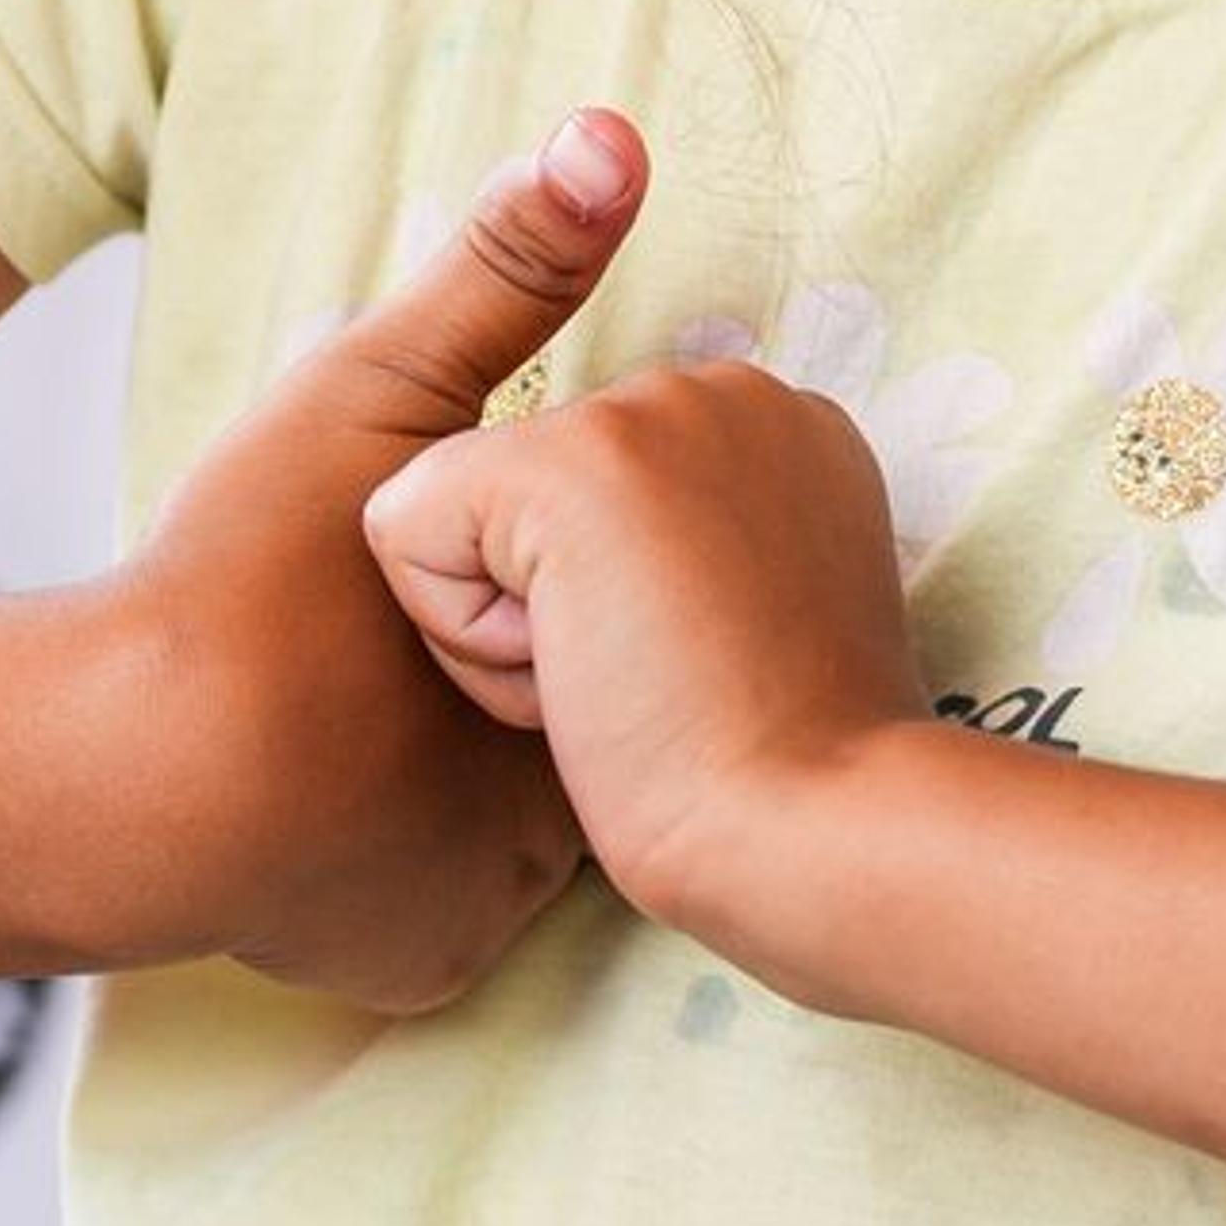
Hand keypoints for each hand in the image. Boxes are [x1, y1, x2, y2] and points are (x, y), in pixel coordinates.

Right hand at [114, 110, 644, 1010]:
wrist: (122, 774)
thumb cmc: (247, 579)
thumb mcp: (378, 391)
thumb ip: (501, 269)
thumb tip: (612, 136)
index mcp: (583, 661)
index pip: (617, 613)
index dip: (543, 576)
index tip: (432, 565)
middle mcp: (577, 796)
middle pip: (574, 716)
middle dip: (510, 675)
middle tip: (379, 637)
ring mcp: (507, 905)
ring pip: (504, 821)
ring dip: (450, 772)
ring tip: (345, 706)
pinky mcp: (419, 971)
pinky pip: (432, 907)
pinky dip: (390, 861)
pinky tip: (325, 799)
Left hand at [362, 355, 927, 963]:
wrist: (820, 833)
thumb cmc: (794, 774)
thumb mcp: (773, 615)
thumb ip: (704, 547)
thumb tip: (626, 559)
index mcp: (775, 431)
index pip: (597, 490)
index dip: (618, 605)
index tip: (715, 668)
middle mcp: (717, 392)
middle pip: (521, 491)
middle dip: (562, 606)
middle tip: (672, 685)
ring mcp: (647, 414)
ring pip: (463, 508)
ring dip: (516, 630)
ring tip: (636, 688)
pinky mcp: (566, 465)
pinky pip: (405, 526)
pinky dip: (460, 639)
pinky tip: (572, 681)